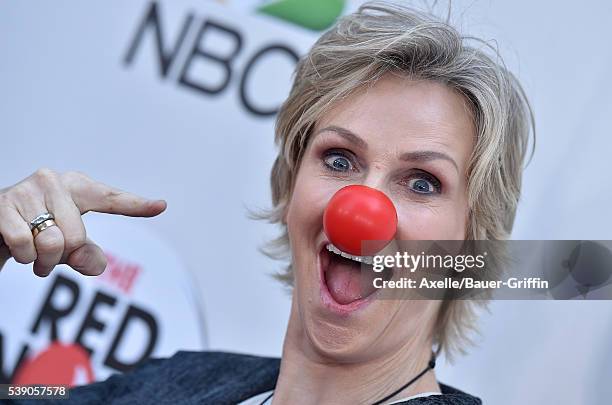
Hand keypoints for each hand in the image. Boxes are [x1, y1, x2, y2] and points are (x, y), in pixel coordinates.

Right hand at [0, 168, 165, 276]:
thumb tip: (96, 265)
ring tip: (31, 250)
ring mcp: (27, 189)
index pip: (111, 198)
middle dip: (61, 257)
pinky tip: (14, 245)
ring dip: (40, 260)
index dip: (136, 205)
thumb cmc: (35, 232)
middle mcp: (54, 180)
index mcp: (77, 187)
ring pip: (51, 242)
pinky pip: (23, 244)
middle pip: (77, 237)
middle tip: (47, 254)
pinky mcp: (2, 203)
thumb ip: (86, 256)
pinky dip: (21, 256)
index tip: (161, 206)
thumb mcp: (67, 246)